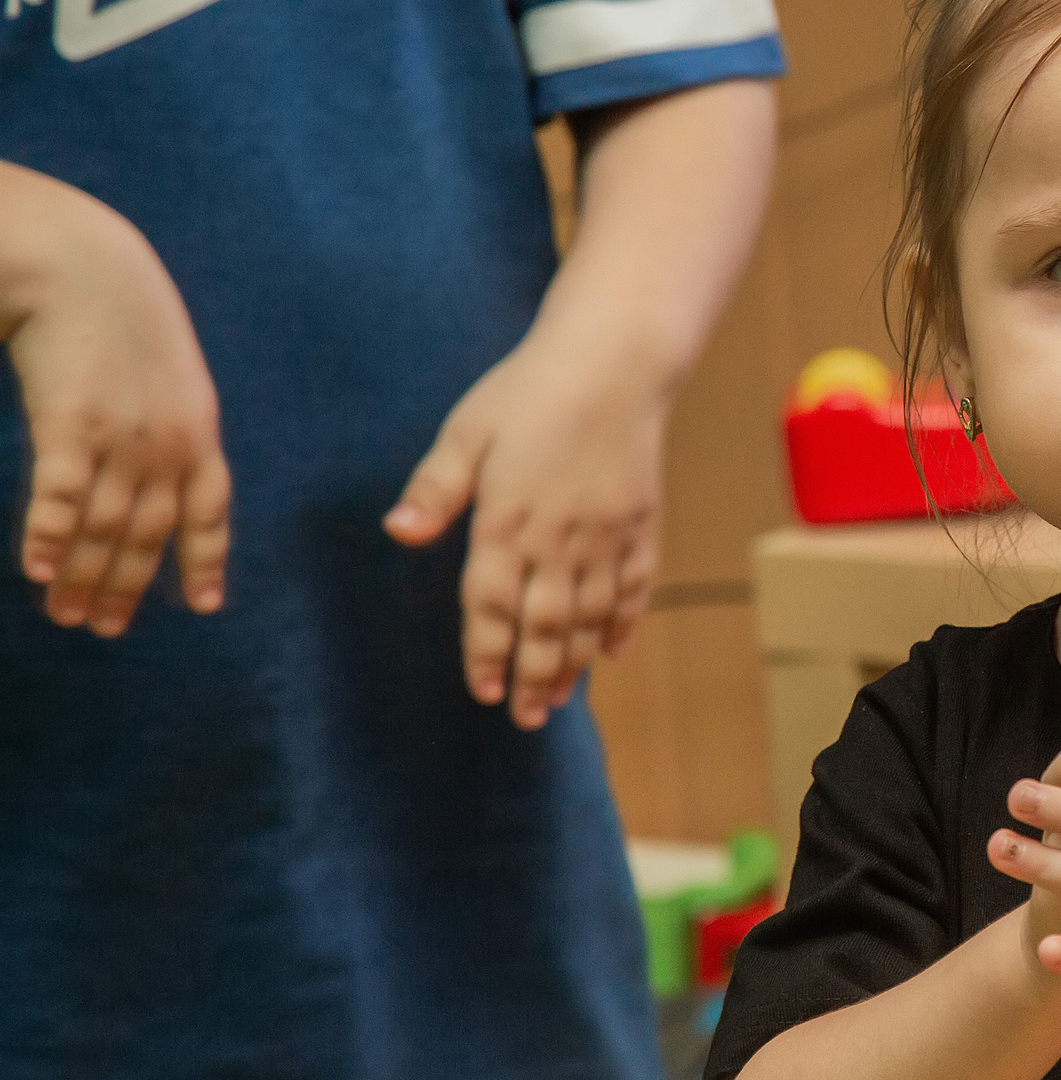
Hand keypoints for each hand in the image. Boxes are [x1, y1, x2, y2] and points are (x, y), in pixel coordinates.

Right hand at [0, 166, 229, 634]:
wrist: (84, 267)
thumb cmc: (118, 320)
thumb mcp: (167, 376)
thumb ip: (169, 425)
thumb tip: (153, 471)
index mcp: (199, 432)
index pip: (211, 511)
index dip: (206, 559)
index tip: (205, 606)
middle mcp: (170, 444)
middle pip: (150, 533)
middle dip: (127, 586)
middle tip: (101, 629)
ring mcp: (124, 437)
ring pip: (107, 527)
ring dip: (84, 576)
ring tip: (63, 613)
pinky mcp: (72, 424)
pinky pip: (63, 495)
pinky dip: (51, 536)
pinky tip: (36, 569)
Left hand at [383, 328, 666, 728]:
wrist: (615, 361)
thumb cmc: (530, 389)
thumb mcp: (468, 431)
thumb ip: (435, 488)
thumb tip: (399, 533)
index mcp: (509, 519)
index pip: (494, 605)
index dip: (488, 653)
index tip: (484, 692)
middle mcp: (561, 538)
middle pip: (547, 625)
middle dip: (534, 678)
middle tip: (526, 719)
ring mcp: (607, 535)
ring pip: (591, 615)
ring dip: (574, 662)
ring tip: (559, 700)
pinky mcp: (641, 523)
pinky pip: (635, 586)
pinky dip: (624, 623)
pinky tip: (611, 651)